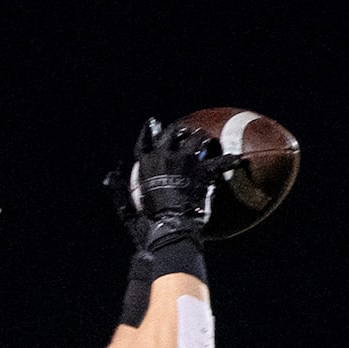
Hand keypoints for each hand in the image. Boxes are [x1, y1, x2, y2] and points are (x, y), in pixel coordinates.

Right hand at [107, 116, 224, 251]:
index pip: (144, 142)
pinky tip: (238, 160)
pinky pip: (218, 162)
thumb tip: (110, 175)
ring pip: (195, 139)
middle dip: (178, 132)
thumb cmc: (146, 219)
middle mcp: (165, 156)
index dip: (148, 131)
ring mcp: (185, 161)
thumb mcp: (126, 205)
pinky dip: (228, 161)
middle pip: (172, 135)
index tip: (152, 123)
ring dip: (200, 138)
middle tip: (184, 132)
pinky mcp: (201, 170)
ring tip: (205, 139)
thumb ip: (119, 188)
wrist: (168, 224)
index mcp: (145, 163)